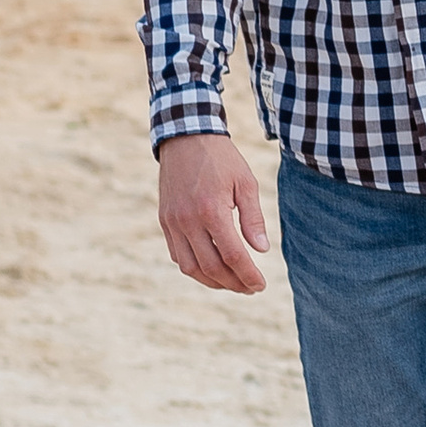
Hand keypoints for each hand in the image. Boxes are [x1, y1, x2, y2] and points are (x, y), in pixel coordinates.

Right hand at [157, 133, 270, 294]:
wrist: (185, 137)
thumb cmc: (222, 159)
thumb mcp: (246, 183)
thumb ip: (253, 218)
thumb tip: (261, 250)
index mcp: (212, 210)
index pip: (232, 255)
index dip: (248, 275)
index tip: (261, 285)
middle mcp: (188, 220)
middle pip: (211, 267)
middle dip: (233, 283)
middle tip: (250, 288)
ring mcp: (172, 222)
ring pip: (190, 267)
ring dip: (212, 281)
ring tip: (233, 283)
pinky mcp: (164, 221)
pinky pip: (177, 255)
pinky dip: (195, 268)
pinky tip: (211, 268)